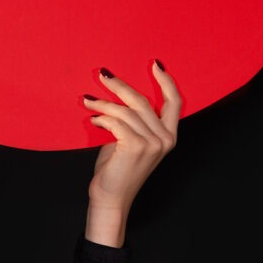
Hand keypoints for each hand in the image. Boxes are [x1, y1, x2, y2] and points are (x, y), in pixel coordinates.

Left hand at [82, 61, 180, 246]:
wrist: (111, 197)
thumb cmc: (116, 170)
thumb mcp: (129, 141)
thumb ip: (131, 122)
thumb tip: (114, 99)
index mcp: (168, 136)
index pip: (175, 102)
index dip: (166, 81)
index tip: (154, 64)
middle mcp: (165, 138)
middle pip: (143, 100)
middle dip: (120, 85)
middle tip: (102, 75)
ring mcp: (153, 143)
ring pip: (126, 110)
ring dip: (103, 102)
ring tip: (86, 100)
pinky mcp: (136, 146)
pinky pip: (116, 122)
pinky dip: (102, 117)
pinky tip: (93, 119)